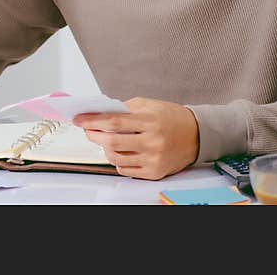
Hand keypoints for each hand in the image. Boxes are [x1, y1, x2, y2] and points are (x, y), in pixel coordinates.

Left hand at [72, 97, 198, 179]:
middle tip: (88, 130)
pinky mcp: (154, 172)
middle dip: (94, 136)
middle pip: (112, 142)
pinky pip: (126, 170)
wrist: (197, 135)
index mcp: (150, 121)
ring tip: (104, 141)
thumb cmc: (171, 117)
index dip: (93, 121)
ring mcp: (153, 159)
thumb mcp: (150, 105)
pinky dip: (117, 161)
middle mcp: (152, 142)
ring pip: (116, 158)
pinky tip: (119, 152)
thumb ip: (126, 108)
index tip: (79, 119)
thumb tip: (100, 113)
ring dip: (104, 149)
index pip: (114, 122)